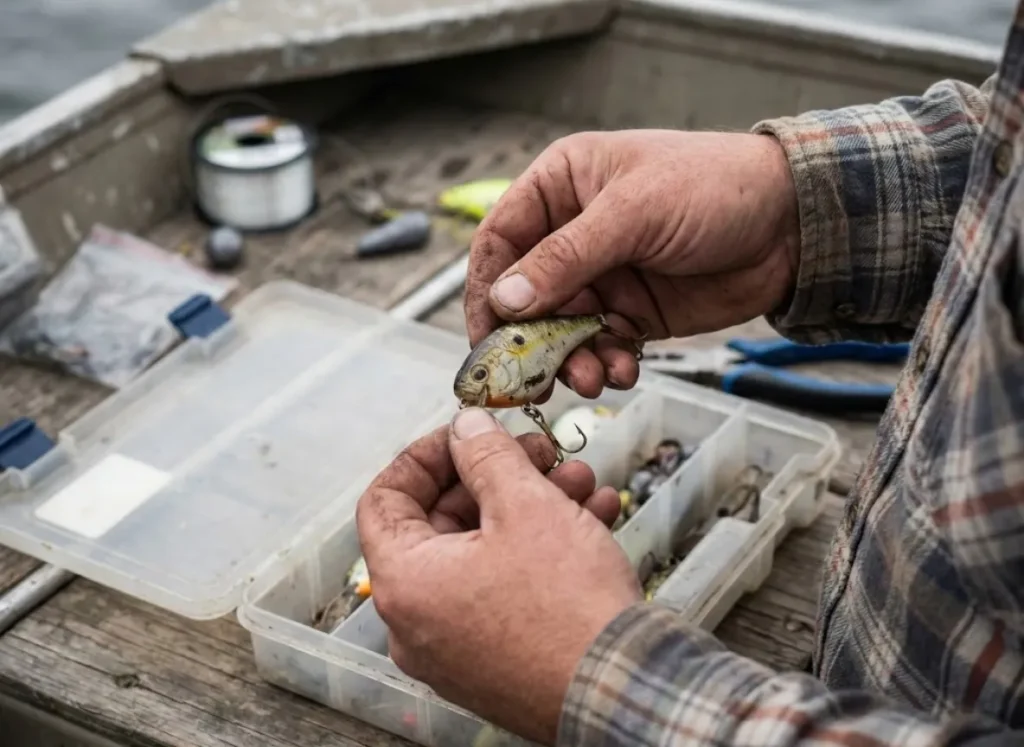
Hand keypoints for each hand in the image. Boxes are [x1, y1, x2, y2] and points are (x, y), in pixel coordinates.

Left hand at [356, 408, 642, 744]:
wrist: (623, 692)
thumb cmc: (567, 608)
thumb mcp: (526, 506)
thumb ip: (486, 455)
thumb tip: (465, 427)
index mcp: (405, 583)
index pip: (384, 500)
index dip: (425, 456)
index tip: (467, 434)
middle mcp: (419, 622)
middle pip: (442, 524)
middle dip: (497, 478)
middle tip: (541, 454)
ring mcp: (456, 647)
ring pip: (483, 553)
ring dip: (530, 507)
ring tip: (580, 482)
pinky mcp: (496, 660)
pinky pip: (506, 589)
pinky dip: (541, 550)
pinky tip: (593, 518)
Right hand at [465, 130, 799, 398]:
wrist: (793, 224)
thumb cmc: (714, 187)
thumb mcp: (634, 213)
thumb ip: (566, 258)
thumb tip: (505, 300)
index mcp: (560, 187)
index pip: (499, 241)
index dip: (486, 290)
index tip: (487, 337)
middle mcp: (572, 233)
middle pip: (524, 296)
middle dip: (531, 339)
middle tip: (536, 377)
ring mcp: (602, 276)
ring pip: (561, 329)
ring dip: (569, 358)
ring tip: (592, 375)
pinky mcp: (632, 312)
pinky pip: (600, 346)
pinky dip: (606, 364)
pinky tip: (625, 369)